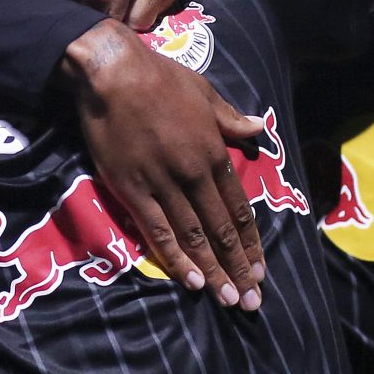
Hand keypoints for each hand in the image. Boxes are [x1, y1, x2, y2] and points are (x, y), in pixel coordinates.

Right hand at [60, 22, 269, 308]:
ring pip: (194, 237)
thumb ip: (231, 119)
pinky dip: (177, 258)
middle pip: (221, 231)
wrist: (112, 72)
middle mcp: (194, 175)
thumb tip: (260, 129)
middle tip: (251, 302)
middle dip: (239, 268)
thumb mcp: (205, 92)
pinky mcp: (132, 189)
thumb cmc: (159, 77)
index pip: (238, 209)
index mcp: (214, 152)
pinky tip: (191, 281)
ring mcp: (163, 185)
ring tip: (228, 301)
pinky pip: (158, 231)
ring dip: (213, 272)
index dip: (251, 243)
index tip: (261, 270)